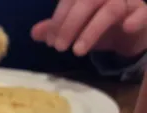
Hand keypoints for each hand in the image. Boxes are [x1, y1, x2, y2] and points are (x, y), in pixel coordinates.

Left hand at [31, 0, 146, 57]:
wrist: (131, 32)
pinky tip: (126, 28)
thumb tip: (34, 33)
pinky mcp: (144, 12)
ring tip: (77, 51)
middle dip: (70, 24)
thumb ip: (57, 28)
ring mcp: (128, 0)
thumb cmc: (101, 26)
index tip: (50, 41)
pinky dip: (135, 19)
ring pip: (111, 9)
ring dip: (92, 30)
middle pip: (88, 1)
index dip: (58, 18)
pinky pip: (143, 12)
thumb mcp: (77, 28)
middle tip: (59, 48)